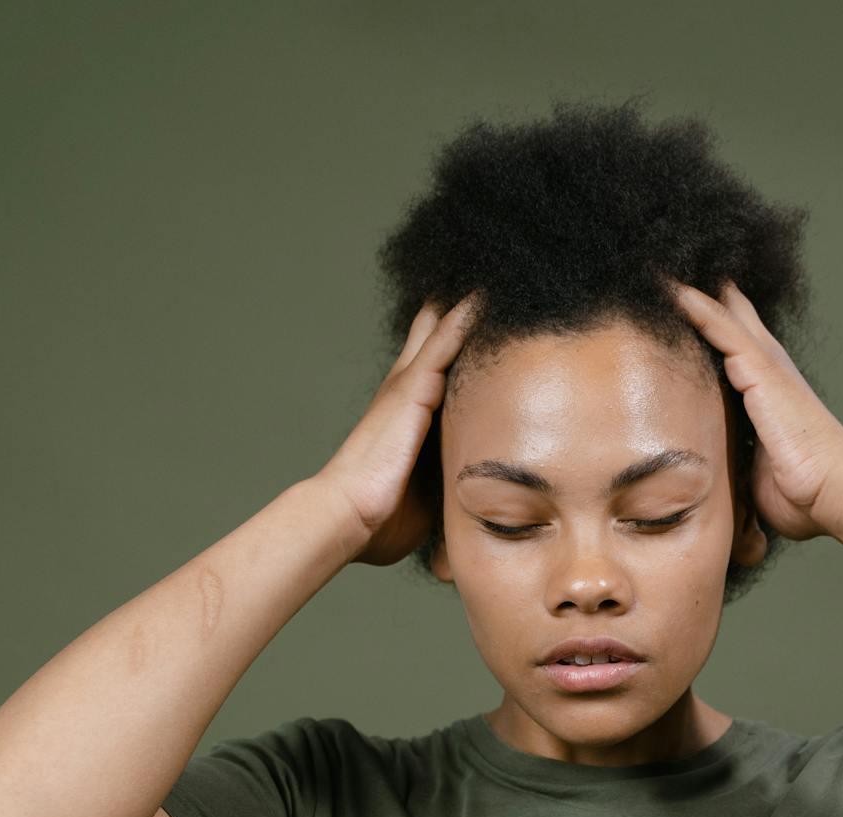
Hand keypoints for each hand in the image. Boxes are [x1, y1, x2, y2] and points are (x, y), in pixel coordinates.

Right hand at [312, 292, 481, 565]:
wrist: (347, 517)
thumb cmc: (378, 518)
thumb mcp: (425, 496)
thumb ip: (445, 486)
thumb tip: (474, 509)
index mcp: (406, 414)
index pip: (434, 365)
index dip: (452, 338)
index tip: (478, 312)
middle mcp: (404, 390)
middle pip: (435, 332)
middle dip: (458, 307)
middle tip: (488, 277)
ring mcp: (407, 386)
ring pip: (444, 329)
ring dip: (467, 303)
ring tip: (496, 271)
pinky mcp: (414, 390)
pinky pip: (446, 344)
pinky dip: (465, 318)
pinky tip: (486, 294)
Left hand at [665, 277, 842, 541]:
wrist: (834, 489)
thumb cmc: (803, 492)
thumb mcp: (757, 470)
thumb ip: (735, 462)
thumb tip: (713, 483)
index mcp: (767, 392)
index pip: (733, 348)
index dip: (711, 324)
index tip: (682, 306)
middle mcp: (768, 369)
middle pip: (730, 317)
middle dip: (702, 296)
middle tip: (669, 272)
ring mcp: (765, 365)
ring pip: (720, 314)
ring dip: (690, 293)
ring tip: (658, 268)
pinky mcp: (759, 369)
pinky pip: (720, 327)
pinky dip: (695, 305)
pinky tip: (671, 288)